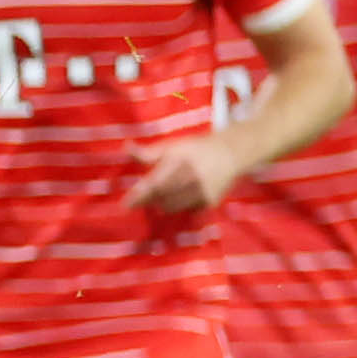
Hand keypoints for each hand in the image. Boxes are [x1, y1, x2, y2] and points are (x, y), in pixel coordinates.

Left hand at [126, 135, 245, 214]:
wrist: (231, 153)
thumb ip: (149, 152)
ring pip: (172, 207)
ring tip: (161, 196)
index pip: (156, 183)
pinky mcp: (210, 203)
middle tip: (136, 202)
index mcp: (181, 162)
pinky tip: (181, 197)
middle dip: (148, 201)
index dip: (140, 195)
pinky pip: (186, 210)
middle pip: (162, 198)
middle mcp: (192, 178)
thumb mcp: (173, 146)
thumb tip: (126, 147)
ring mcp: (202, 192)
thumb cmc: (196, 150)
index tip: (125, 205)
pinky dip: (179, 206)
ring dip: (161, 204)